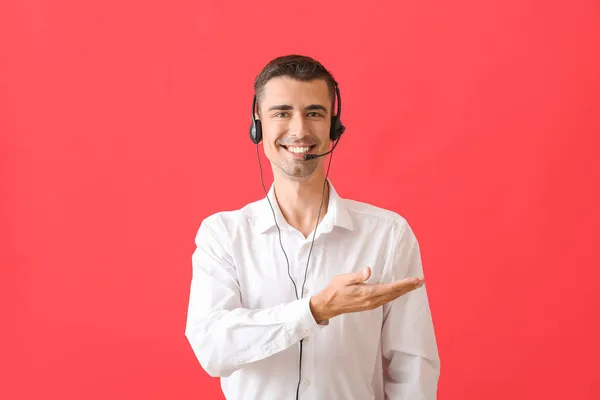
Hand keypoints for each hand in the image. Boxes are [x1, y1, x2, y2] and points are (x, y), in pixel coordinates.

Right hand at [309, 267, 423, 322]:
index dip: (404, 284)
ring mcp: (371, 304)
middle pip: (395, 293)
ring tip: (414, 285)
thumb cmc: (335, 290)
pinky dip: (396, 294)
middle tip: (421, 281)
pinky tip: (399, 291)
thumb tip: (368, 271)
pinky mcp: (369, 305)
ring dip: (404, 291)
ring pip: (392, 297)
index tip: (415, 280)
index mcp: (367, 293)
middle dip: (409, 287)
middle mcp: (372, 300)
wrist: (328, 305)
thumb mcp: (343, 279)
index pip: (390, 288)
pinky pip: (387, 299)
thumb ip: (357, 276)